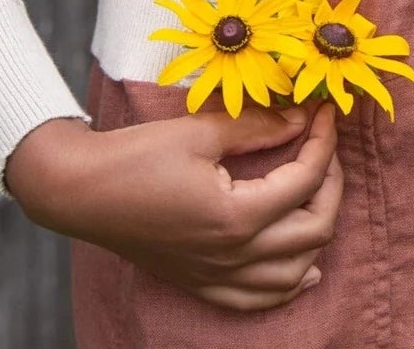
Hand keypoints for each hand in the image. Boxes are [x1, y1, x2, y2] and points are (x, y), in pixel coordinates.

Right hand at [5, 102, 342, 310]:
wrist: (82, 192)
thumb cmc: (136, 156)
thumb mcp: (199, 131)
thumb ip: (256, 126)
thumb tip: (299, 117)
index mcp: (237, 216)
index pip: (304, 181)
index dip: (324, 143)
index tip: (327, 114)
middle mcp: (234, 255)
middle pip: (314, 230)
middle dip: (331, 184)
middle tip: (324, 146)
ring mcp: (218, 276)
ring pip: (295, 273)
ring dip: (317, 233)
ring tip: (319, 193)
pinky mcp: (201, 283)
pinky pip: (259, 299)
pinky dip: (289, 282)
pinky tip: (302, 267)